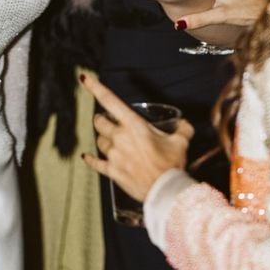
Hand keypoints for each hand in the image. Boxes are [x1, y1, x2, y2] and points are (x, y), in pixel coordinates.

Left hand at [80, 74, 192, 201]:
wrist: (166, 191)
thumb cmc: (171, 165)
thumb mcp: (180, 142)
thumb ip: (182, 129)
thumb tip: (185, 124)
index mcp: (134, 125)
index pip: (110, 101)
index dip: (95, 87)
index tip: (84, 78)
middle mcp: (120, 137)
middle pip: (100, 122)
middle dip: (102, 120)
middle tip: (108, 121)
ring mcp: (114, 155)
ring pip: (99, 141)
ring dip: (103, 139)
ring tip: (112, 142)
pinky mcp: (112, 171)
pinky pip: (96, 163)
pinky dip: (90, 159)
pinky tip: (86, 157)